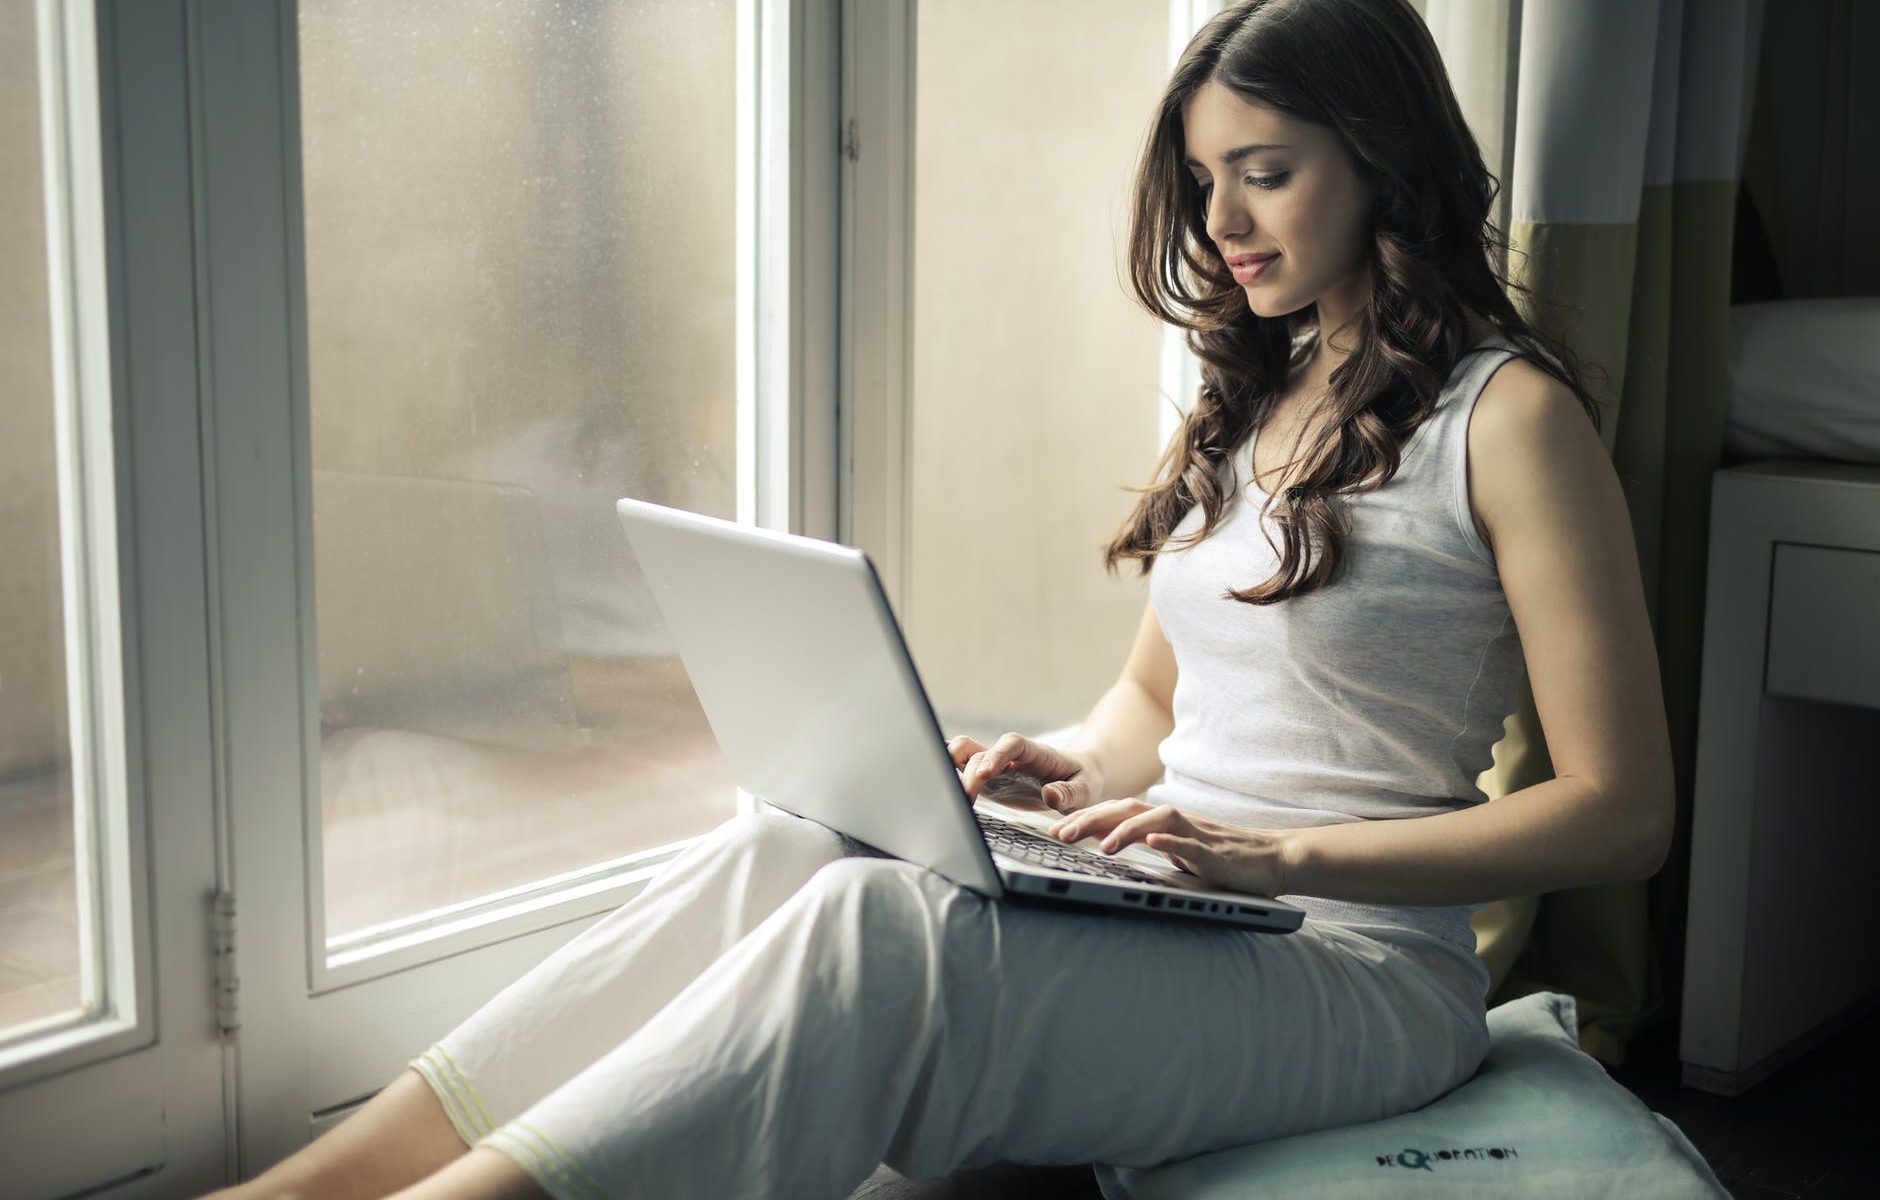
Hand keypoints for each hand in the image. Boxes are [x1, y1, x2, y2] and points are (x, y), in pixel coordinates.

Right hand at [947, 732, 1105, 813]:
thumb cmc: (1082, 782)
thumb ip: (1069, 793)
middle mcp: (1010, 756)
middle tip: (967, 800)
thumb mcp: (1085, 789)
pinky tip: (934, 783)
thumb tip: (1050, 796)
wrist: (1077, 779)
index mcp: (1035, 752)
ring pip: (963, 754)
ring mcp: (995, 766)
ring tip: (953, 800)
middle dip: (968, 772)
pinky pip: (961, 768)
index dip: (996, 755)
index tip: (985, 774)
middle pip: (979, 750)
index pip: (1011, 744)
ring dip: (951, 770)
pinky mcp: (987, 780)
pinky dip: (946, 769)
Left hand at [1048, 800, 1293, 897]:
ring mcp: (1196, 833)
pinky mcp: (1215, 852)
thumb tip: (1111, 847)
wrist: (1272, 858)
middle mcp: (1175, 821)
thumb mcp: (1177, 853)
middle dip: (1092, 820)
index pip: (1117, 812)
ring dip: (1126, 830)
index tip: (1056, 829)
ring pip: (1155, 821)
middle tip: (1061, 835)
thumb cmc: (1222, 857)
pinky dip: (1170, 842)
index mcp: (1163, 822)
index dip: (1086, 818)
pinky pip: (1190, 844)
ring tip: (1101, 846)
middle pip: (1127, 809)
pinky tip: (1152, 844)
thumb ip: (1150, 846)